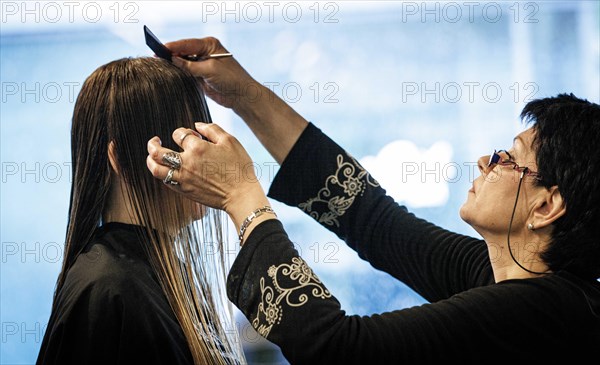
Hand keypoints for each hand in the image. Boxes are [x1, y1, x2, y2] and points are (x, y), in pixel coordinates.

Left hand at [146, 123, 270, 230]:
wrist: (241, 195)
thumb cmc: (239, 167)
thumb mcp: (230, 142)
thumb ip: (212, 129)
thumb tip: (197, 125)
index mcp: (198, 148)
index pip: (179, 134)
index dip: (183, 132)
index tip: (190, 135)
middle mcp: (186, 163)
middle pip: (158, 152)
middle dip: (153, 144)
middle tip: (154, 141)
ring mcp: (183, 178)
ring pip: (156, 169)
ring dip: (151, 160)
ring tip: (152, 156)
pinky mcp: (184, 191)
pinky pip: (165, 181)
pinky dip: (161, 173)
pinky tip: (165, 170)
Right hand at [166, 36, 307, 164]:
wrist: (241, 96)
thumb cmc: (231, 79)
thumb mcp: (209, 70)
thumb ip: (190, 65)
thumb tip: (173, 60)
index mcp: (209, 44)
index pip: (186, 44)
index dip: (172, 46)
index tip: (159, 49)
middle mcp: (204, 51)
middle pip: (183, 51)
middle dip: (170, 54)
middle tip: (154, 57)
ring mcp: (202, 63)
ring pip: (182, 62)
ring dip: (173, 64)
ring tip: (158, 65)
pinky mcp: (200, 75)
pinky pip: (185, 72)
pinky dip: (178, 73)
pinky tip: (168, 73)